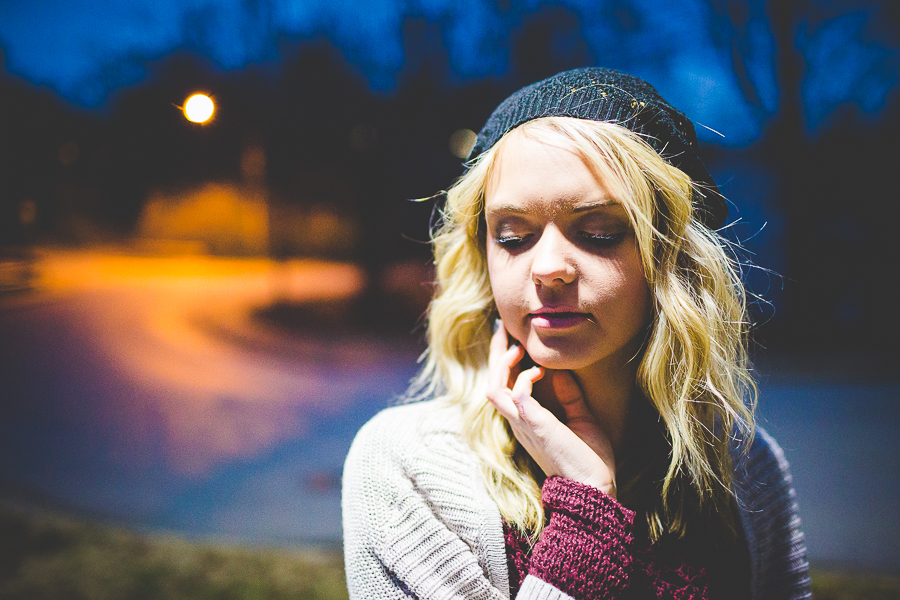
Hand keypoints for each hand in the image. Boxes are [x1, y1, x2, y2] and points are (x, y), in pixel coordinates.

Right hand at [486, 322, 616, 496]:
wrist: (593, 487)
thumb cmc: (588, 459)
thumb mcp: (581, 419)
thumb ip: (570, 397)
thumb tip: (562, 374)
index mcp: (526, 422)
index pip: (503, 388)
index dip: (503, 363)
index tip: (512, 340)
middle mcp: (518, 423)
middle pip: (491, 383)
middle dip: (495, 354)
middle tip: (503, 329)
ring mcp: (523, 424)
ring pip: (493, 388)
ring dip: (502, 364)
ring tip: (517, 348)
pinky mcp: (534, 424)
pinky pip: (517, 395)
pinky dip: (525, 378)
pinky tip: (541, 370)